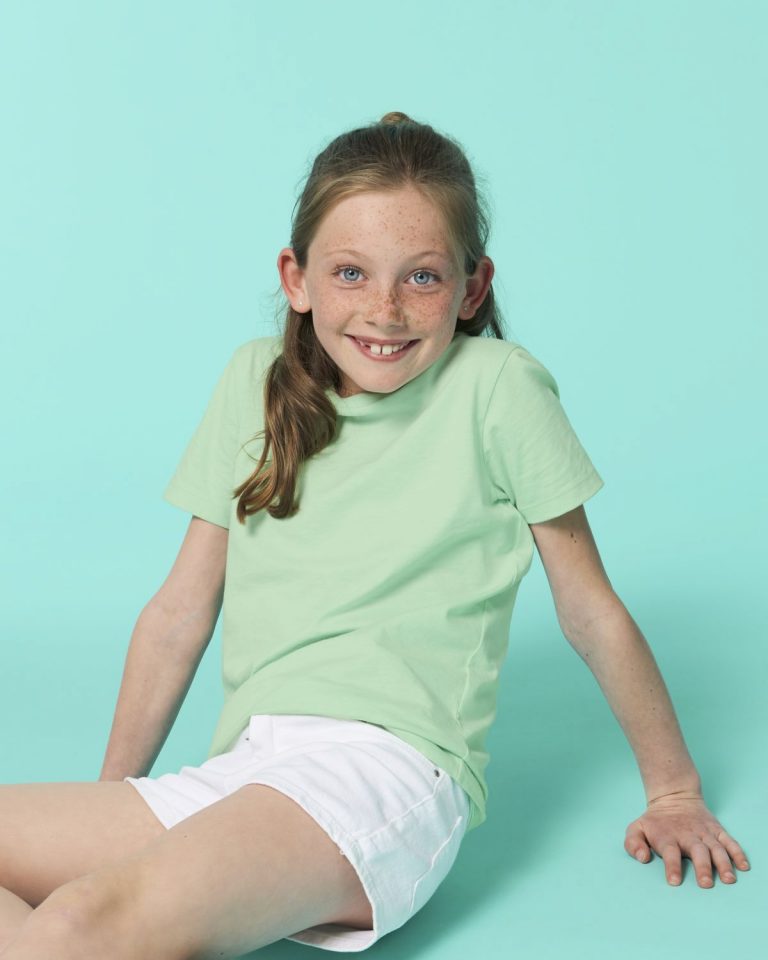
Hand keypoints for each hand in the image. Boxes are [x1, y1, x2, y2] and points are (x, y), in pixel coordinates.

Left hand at [624, 791, 749, 886]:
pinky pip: (729, 841)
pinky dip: (737, 853)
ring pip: (716, 847)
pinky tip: (743, 866)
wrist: (674, 796)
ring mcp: (704, 832)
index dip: (671, 866)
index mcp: (667, 836)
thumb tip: (642, 858)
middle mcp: (688, 835)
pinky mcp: (717, 830)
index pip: (670, 852)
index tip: (674, 881)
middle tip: (705, 884)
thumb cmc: (655, 821)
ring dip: (723, 863)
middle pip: (697, 851)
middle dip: (702, 867)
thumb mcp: (637, 828)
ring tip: (728, 879)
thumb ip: (633, 843)